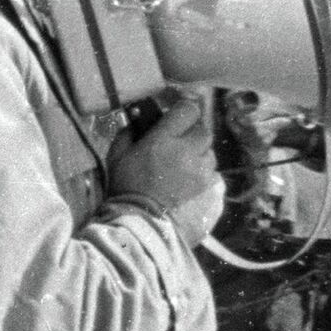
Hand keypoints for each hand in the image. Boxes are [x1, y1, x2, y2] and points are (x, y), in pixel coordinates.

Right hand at [109, 95, 224, 246]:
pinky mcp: (208, 187)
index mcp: (163, 139)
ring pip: (209, 151)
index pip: (188, 109)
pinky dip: (203, 171)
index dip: (185, 110)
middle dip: (193, 132)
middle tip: (180, 142)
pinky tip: (188, 179)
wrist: (141, 220)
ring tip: (183, 163)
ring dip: (199, 153)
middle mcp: (187, 151)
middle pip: (204, 129)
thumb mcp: (118, 154)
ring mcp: (200, 170)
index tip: (178, 116)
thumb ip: (129, 132)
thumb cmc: (125, 185)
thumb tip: (139, 117)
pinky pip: (212, 171)